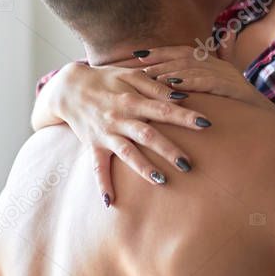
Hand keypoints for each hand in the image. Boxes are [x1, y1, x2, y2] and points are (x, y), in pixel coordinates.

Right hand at [37, 61, 212, 207]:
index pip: (162, 109)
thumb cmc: (106, 79)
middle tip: (189, 163)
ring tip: (162, 180)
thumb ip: (154, 85)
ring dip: (143, 167)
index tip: (205, 123)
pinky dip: (102, 184)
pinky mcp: (93, 146)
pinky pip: (97, 167)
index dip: (184, 116)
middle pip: (147, 135)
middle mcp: (119, 119)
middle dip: (168, 149)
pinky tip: (110, 201)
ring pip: (126, 153)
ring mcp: (105, 134)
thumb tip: (181, 96)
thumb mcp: (129, 74)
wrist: (69, 87)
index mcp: (131, 100)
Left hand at [136, 45, 274, 111]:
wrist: (267, 122)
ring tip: (153, 76)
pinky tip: (174, 86)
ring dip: (172, 71)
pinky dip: (190, 82)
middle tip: (141, 66)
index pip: (184, 51)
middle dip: (161, 60)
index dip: (161, 52)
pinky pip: (209, 82)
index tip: (139, 55)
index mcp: (216, 63)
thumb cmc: (241, 107)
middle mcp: (221, 65)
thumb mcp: (223, 89)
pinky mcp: (234, 88)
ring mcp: (228, 75)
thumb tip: (204, 56)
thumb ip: (210, 76)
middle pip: (186, 56)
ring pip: (195, 68)